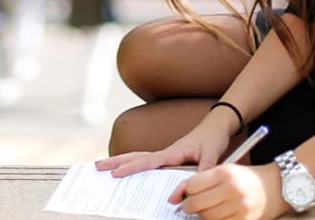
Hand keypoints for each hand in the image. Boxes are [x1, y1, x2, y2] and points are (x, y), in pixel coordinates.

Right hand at [95, 114, 231, 176]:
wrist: (217, 125)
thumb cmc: (213, 138)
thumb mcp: (212, 155)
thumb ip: (203, 171)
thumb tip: (190, 189)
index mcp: (173, 152)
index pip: (148, 161)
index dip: (132, 168)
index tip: (116, 174)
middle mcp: (166, 152)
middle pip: (136, 157)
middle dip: (117, 161)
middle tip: (97, 167)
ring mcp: (166, 155)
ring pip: (139, 158)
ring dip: (122, 161)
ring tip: (104, 166)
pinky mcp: (169, 158)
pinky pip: (148, 163)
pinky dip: (134, 165)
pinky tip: (127, 171)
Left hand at [169, 163, 288, 219]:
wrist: (275, 186)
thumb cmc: (246, 177)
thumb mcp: (226, 170)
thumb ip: (202, 180)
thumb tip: (176, 196)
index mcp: (225, 172)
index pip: (192, 185)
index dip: (182, 191)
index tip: (179, 196)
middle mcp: (232, 189)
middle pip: (196, 204)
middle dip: (188, 206)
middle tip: (189, 204)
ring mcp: (239, 207)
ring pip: (206, 217)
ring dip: (201, 215)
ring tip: (206, 208)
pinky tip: (217, 214)